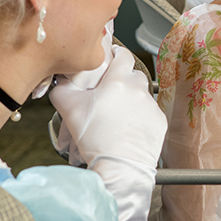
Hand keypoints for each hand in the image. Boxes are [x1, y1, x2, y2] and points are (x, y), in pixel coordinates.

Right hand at [49, 45, 166, 168]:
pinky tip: (128, 127)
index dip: (116, 53)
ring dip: (131, 99)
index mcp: (118, 81)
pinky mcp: (159, 122)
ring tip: (118, 114)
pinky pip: (150, 112)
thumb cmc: (94, 139)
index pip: (123, 54)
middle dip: (123, 79)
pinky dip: (141, 116)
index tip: (112, 57)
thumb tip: (61, 81)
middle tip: (110, 92)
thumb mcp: (68, 109)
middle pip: (133, 74)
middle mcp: (138, 90)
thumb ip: (62, 88)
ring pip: (142, 94)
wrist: (118, 167)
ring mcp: (151, 106)